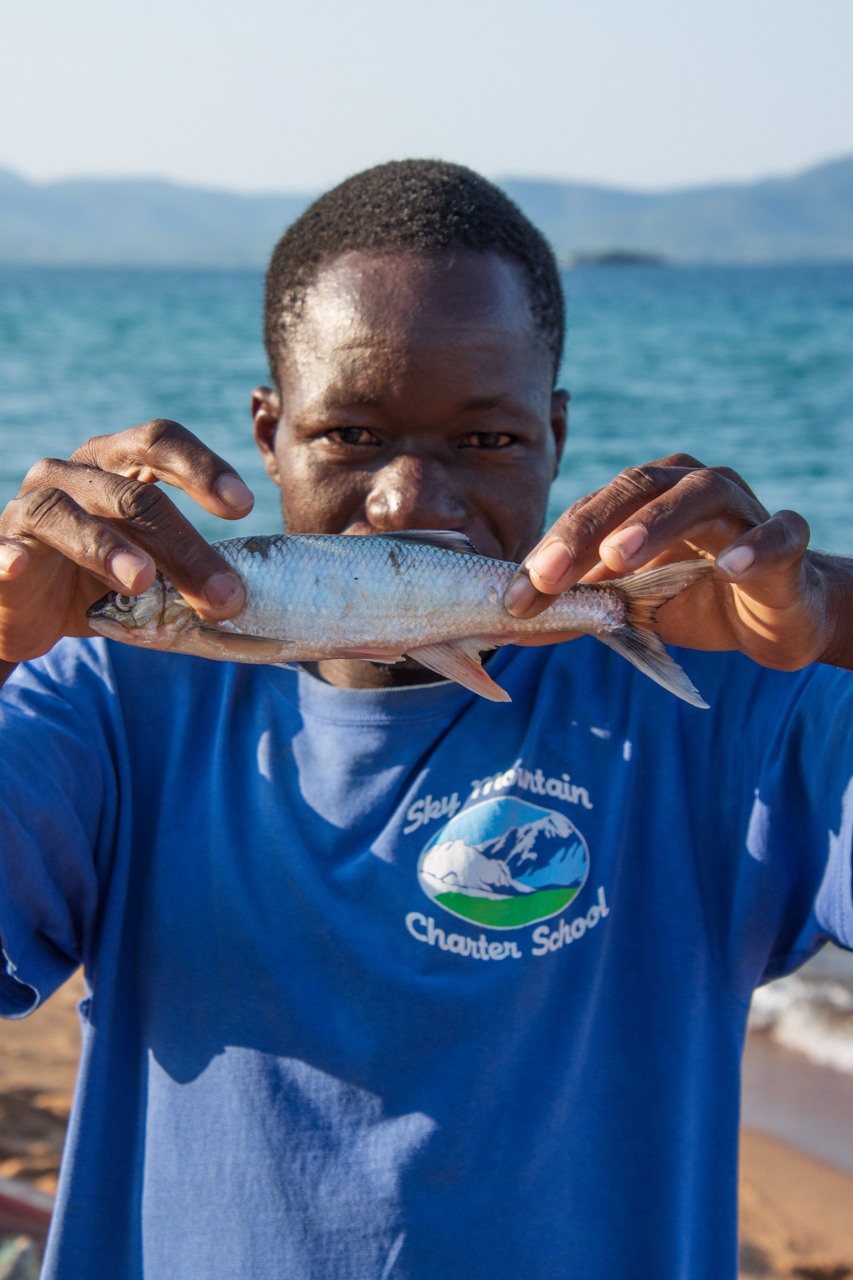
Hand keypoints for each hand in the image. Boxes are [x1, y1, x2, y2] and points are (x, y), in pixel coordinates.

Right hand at [0, 420, 252, 667]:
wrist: (26, 610)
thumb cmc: (99, 577)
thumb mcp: (151, 566)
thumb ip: (188, 568)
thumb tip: (243, 596)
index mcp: (116, 465)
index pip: (159, 442)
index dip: (202, 466)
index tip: (243, 506)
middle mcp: (72, 474)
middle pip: (132, 493)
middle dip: (183, 544)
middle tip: (223, 593)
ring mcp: (28, 508)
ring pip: (65, 513)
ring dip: (106, 547)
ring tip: (144, 580)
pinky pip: (3, 548)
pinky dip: (9, 555)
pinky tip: (19, 566)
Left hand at [504, 453, 852, 671]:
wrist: (773, 616)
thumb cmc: (691, 598)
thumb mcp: (625, 607)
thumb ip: (575, 609)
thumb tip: (508, 631)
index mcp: (644, 494)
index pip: (588, 511)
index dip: (550, 552)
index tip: (517, 598)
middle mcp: (688, 485)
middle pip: (632, 489)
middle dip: (584, 532)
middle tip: (548, 576)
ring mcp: (741, 506)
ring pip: (699, 494)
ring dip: (655, 523)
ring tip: (618, 557)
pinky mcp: (787, 540)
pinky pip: (776, 533)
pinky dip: (754, 545)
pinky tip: (728, 566)